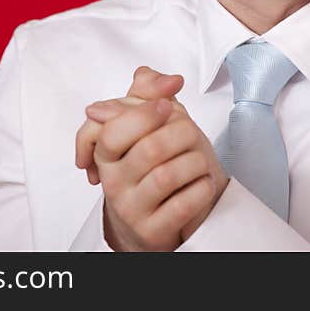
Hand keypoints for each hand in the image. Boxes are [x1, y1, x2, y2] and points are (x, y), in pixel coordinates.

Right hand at [74, 67, 228, 249]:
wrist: (160, 217)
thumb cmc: (155, 166)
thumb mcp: (149, 125)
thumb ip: (149, 93)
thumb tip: (168, 79)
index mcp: (107, 153)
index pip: (113, 130)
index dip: (145, 113)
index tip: (168, 105)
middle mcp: (114, 182)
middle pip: (149, 148)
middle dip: (182, 133)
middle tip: (192, 133)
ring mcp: (132, 209)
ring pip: (168, 175)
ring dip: (196, 161)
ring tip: (199, 160)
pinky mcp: (153, 231)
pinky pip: (183, 204)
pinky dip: (202, 187)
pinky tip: (203, 182)